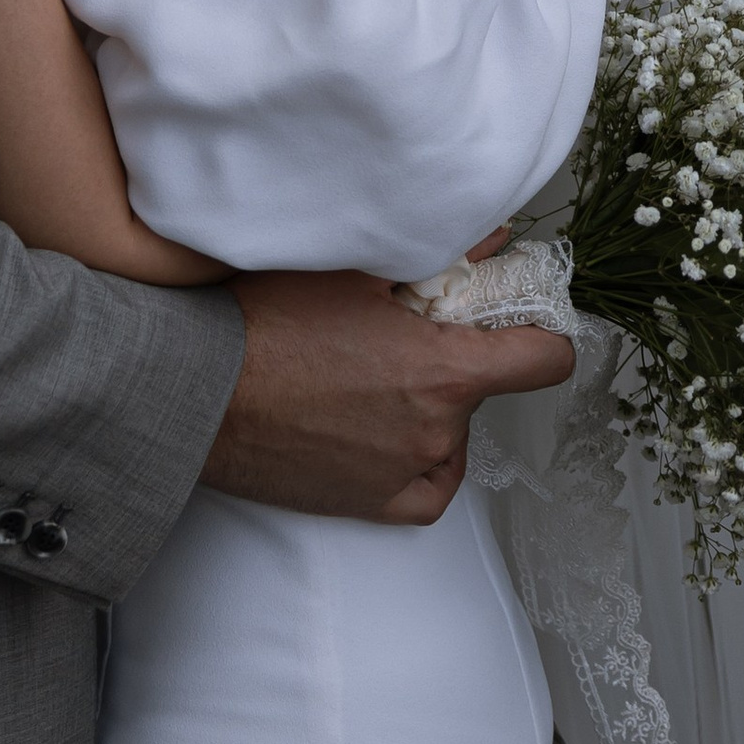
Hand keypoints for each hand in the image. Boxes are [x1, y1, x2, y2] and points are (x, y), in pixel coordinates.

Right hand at [202, 271, 574, 526]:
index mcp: (446, 371)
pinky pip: (424, 489)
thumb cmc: (266, 324)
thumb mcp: (357, 270)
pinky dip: (421, 463)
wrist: (199, 388)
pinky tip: (392, 433)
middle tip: (402, 334)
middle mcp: (435, 432)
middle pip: (480, 391)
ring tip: (372, 376)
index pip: (544, 360)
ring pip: (448, 436)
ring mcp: (403, 474)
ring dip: (428, 408)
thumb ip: (442, 257)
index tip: (524, 323)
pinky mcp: (368, 504)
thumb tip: (494, 238)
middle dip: (454, 362)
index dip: (541, 334)